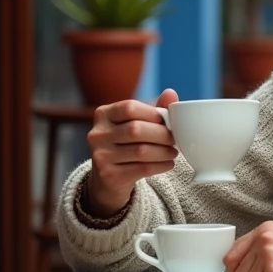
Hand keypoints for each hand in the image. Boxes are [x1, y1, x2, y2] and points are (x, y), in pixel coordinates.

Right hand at [85, 89, 179, 217]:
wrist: (109, 178)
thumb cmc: (127, 143)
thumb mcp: (138, 123)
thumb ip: (155, 109)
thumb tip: (170, 93)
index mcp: (103, 115)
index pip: (129, 108)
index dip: (153, 114)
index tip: (168, 121)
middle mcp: (97, 134)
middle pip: (136, 129)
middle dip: (162, 134)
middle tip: (174, 139)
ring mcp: (100, 156)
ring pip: (141, 151)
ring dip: (164, 151)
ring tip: (173, 152)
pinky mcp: (109, 175)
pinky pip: (142, 169)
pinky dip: (161, 165)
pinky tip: (169, 164)